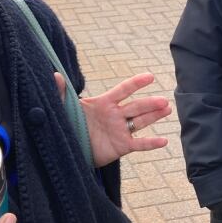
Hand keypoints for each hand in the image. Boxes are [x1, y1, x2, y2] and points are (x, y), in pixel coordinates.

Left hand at [54, 72, 170, 167]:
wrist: (71, 147)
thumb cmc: (69, 124)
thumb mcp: (64, 108)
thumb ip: (61, 92)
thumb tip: (54, 75)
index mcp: (104, 103)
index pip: (122, 90)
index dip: (136, 83)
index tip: (150, 77)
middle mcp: (115, 114)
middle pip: (136, 106)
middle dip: (150, 103)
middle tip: (163, 100)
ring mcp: (120, 130)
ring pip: (141, 121)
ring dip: (155, 116)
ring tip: (167, 109)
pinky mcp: (122, 146)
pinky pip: (139, 144)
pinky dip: (151, 143)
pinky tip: (164, 141)